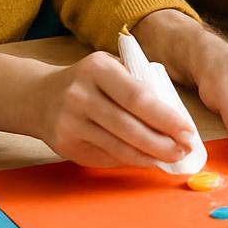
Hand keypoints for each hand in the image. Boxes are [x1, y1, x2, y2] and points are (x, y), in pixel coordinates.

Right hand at [35, 51, 197, 167]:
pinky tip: (147, 159)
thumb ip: (139, 82)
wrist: (39, 97)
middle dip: (162, 141)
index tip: (188, 130)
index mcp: (98, 69)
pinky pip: (105, 156)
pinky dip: (130, 160)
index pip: (138, 97)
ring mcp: (70, 123)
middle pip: (129, 126)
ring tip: (172, 157)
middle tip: (185, 149)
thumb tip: (175, 114)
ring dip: (149, 156)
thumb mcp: (112, 67)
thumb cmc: (90, 80)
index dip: (166, 118)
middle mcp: (81, 95)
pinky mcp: (66, 145)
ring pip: (118, 146)